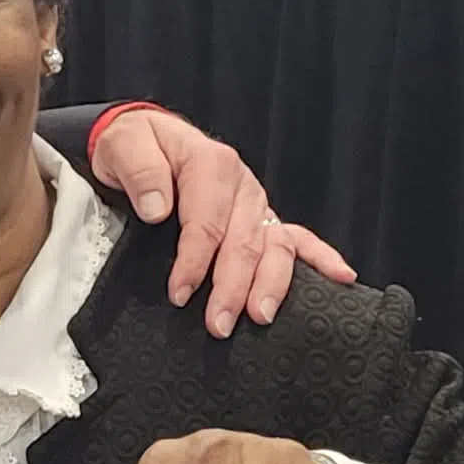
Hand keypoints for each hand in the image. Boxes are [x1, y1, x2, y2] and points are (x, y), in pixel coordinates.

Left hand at [90, 109, 354, 338]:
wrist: (143, 139)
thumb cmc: (133, 146)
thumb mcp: (123, 146)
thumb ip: (141, 173)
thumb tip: (158, 209)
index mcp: (211, 162)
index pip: (207, 221)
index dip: (194, 261)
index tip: (179, 293)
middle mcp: (241, 183)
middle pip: (244, 241)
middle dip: (232, 287)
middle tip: (218, 324)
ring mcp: (255, 202)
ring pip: (274, 245)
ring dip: (270, 285)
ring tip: (259, 318)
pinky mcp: (260, 216)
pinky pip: (296, 237)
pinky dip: (320, 257)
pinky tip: (340, 278)